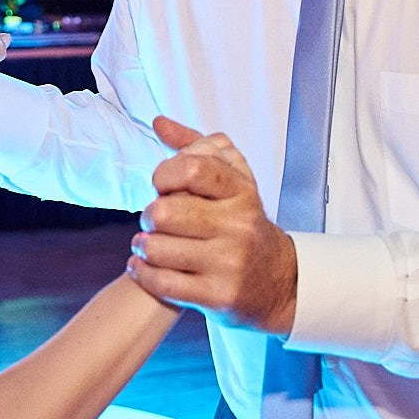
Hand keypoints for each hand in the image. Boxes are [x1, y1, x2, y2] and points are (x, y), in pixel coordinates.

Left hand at [128, 117, 296, 335]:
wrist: (276, 280)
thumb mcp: (232, 179)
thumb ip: (195, 147)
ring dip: (143, 245)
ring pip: (158, 247)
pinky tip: (144, 265)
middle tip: (155, 219)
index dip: (165, 174)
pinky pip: (162, 282)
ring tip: (148, 243)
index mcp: (242, 192)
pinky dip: (142, 272)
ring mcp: (229, 263)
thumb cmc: (243, 224)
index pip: (193, 168)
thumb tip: (159, 123)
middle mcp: (239, 226)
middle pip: (167, 211)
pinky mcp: (217, 296)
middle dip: (150, 215)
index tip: (163, 185)